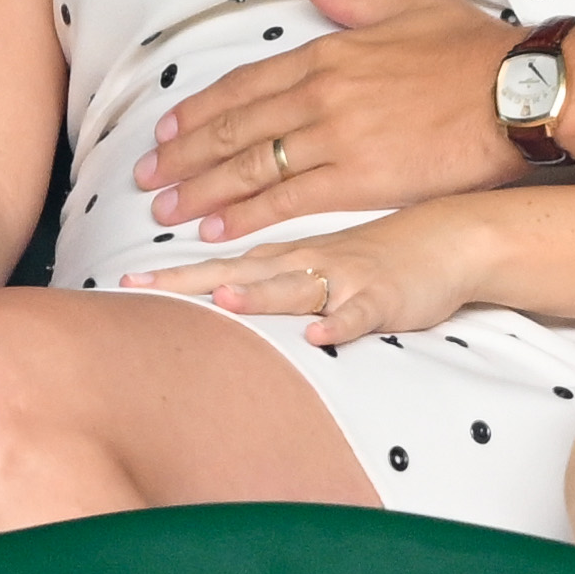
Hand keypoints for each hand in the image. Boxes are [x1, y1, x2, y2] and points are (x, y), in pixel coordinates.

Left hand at [127, 201, 491, 346]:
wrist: (450, 238)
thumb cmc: (380, 254)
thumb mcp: (319, 261)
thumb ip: (274, 275)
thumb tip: (225, 294)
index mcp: (289, 255)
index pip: (221, 264)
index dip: (174, 274)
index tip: (123, 282)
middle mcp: (307, 262)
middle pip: (240, 271)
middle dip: (190, 282)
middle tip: (139, 288)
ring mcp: (345, 278)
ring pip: (297, 286)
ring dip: (261, 295)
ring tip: (224, 303)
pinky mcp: (384, 297)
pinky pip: (360, 312)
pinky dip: (340, 323)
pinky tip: (320, 335)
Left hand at [142, 0, 527, 243]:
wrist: (516, 91)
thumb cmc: (474, 49)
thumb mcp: (412, 4)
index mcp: (328, 51)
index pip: (246, 84)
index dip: (200, 109)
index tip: (168, 127)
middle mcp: (320, 92)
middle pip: (235, 127)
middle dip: (183, 154)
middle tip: (146, 175)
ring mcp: (336, 135)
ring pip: (251, 164)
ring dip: (202, 189)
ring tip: (166, 208)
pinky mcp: (360, 177)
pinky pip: (288, 199)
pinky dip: (247, 214)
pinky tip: (217, 228)